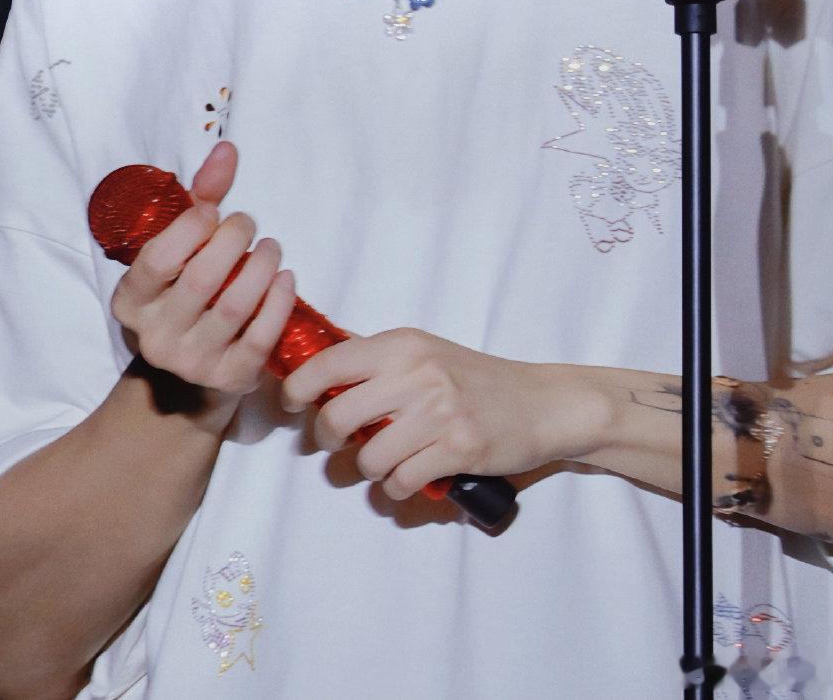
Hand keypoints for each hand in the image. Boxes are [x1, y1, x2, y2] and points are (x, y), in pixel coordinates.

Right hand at [110, 142, 295, 426]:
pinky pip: (260, 338)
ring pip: (233, 308)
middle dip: (233, 241)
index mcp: (131, 301)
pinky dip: (279, 303)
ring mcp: (191, 363)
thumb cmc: (186, 293)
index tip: (213, 211)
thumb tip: (227, 149)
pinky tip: (286, 278)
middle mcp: (155, 336)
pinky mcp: (228, 379)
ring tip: (271, 246)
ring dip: (261, 268)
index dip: (190, 228)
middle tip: (248, 224)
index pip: (158, 260)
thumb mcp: (181, 248)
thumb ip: (199, 198)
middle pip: (201, 280)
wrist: (190, 376)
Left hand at [281, 328, 607, 500]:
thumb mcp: (425, 351)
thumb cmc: (476, 378)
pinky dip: (397, 489)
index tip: (291, 403)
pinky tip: (408, 479)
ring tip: (386, 462)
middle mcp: (417, 373)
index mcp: (403, 344)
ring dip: (370, 469)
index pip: (328, 362)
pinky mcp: (458, 449)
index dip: (297, 387)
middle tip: (340, 442)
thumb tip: (318, 360)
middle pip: (337, 416)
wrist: (540, 403)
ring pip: (368, 457)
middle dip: (328, 438)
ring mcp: (439, 412)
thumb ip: (377, 358)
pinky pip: (401, 482)